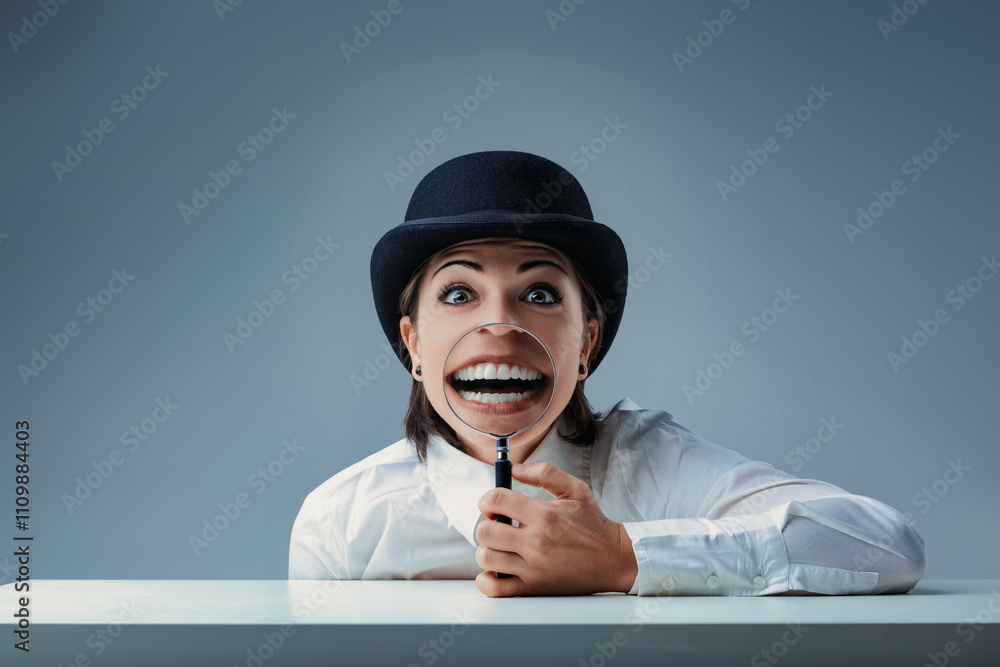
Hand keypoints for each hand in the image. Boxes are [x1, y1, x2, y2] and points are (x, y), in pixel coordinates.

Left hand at [474, 461, 637, 596]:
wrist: (613, 559)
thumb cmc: (592, 524)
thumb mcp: (575, 489)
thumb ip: (544, 473)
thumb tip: (514, 468)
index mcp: (544, 515)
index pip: (496, 500)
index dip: (487, 499)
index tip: (491, 504)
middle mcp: (536, 542)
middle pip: (485, 531)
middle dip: (485, 524)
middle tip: (497, 525)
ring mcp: (533, 568)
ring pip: (486, 558)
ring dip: (486, 549)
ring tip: (500, 546)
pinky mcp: (533, 588)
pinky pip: (495, 588)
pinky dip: (486, 580)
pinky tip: (496, 569)